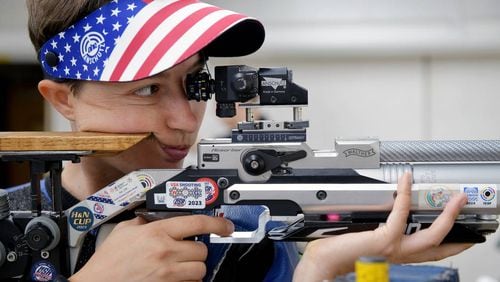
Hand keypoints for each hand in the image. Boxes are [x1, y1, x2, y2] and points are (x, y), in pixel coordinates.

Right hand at [70, 215, 233, 281]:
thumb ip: (144, 222)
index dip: (217, 223)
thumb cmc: (107, 264)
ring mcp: (168, 274)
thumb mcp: (124, 232)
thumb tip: (155, 217)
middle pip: (202, 250)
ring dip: (194, 268)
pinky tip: (175, 278)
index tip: (225, 226)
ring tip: (180, 266)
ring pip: (200, 270)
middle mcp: (165, 252)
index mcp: (156, 233)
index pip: (197, 223)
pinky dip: (186, 281)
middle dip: (196, 251)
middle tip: (185, 251)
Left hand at [293, 172, 471, 280]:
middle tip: (464, 206)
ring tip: (454, 198)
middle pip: (439, 244)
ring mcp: (393, 249)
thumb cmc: (337, 253)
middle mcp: (398, 255)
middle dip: (456, 227)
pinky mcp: (383, 240)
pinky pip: (400, 215)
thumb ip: (378, 232)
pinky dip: (405, 196)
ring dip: (447, 215)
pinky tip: (406, 182)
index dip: (449, 243)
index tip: (461, 234)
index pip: (429, 251)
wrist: (323, 264)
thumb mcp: (366, 242)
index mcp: (396, 255)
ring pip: (432, 234)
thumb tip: (384, 212)